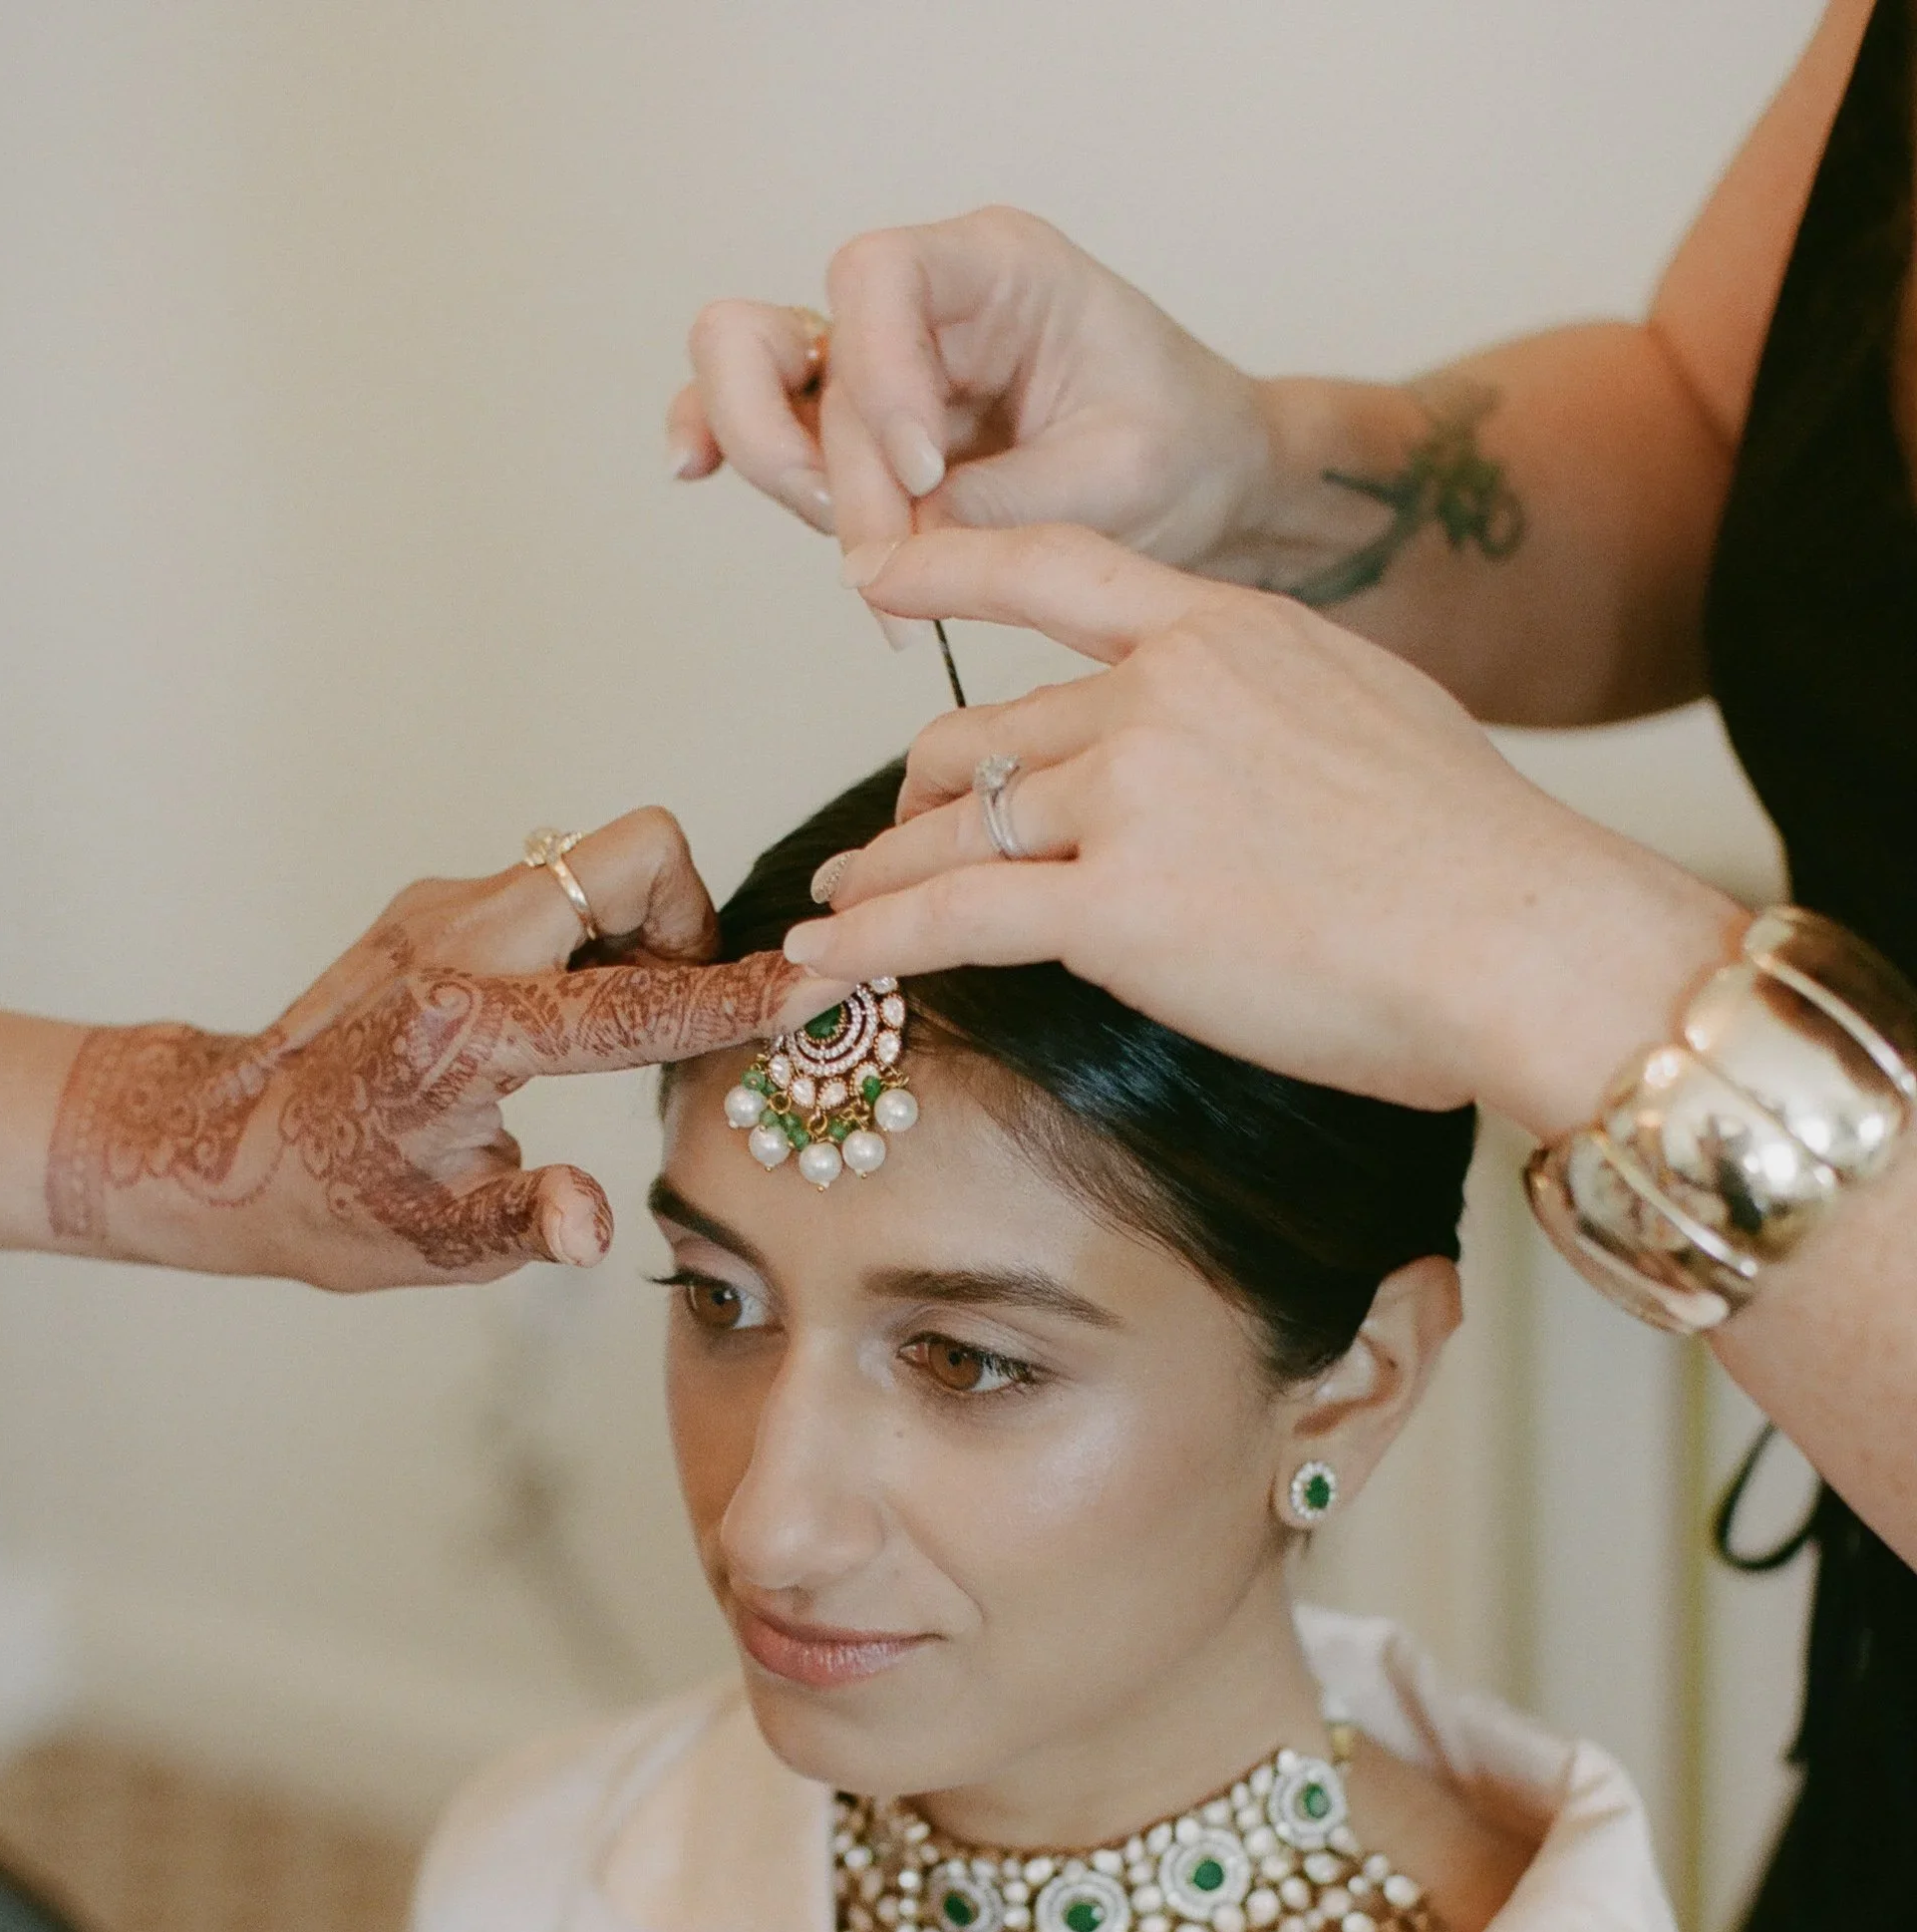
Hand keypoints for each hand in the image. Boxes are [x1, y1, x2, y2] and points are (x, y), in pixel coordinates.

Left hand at [45, 807, 799, 1286]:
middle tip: (669, 1014)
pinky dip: (589, 938)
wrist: (218, 1143)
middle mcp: (460, 943)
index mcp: (470, 1029)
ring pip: (599, 861)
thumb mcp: (432, 1244)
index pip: (642, 1002)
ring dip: (639, 931)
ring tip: (610, 1032)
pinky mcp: (438, 907)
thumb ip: (525, 1226)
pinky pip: (555, 886)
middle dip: (687, 923)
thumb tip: (590, 1229)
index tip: (822, 983)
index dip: (743, 999)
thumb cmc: (327, 1201)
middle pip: (636, 854)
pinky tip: (559, 1023)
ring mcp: (446, 910)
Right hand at [667, 209, 1278, 572]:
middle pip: (786, 337)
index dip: (876, 380)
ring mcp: (880, 364)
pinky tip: (693, 470)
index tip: (928, 478)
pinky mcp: (862, 428)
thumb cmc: (1179, 448)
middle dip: (823, 466)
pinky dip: (722, 442)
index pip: (875, 277)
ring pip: (754, 376)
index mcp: (998, 269)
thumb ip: (995, 512)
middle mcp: (923, 303)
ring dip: (784, 479)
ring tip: (867, 565)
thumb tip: (890, 555)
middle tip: (886, 554)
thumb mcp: (1112, 484)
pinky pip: (764, 417)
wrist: (1208, 479)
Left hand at [780, 526, 1740, 1137]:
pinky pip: (950, 921)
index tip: (880, 566)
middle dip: (926, 799)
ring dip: (883, 877)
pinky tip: (817, 962)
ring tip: (838, 908)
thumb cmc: (1476, 860)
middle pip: (987, 738)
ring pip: (958, 832)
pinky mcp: (1112, 908)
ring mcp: (1129, 795)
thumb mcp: (1376, 718)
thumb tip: (1242, 761)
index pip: (1054, 568)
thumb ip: (1275, 716)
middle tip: (889, 841)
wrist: (1518, 935)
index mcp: (1225, 633)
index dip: (950, 564)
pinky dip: (870, 946)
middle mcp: (1159, 695)